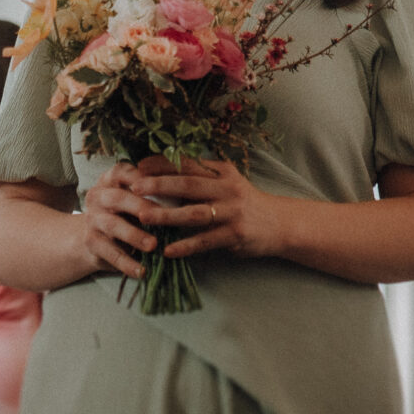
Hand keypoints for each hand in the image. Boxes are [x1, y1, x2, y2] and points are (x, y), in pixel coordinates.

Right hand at [78, 161, 159, 280]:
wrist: (91, 239)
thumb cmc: (123, 213)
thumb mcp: (132, 198)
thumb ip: (150, 191)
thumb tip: (183, 192)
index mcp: (109, 180)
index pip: (122, 172)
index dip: (139, 176)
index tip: (159, 182)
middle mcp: (98, 196)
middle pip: (118, 198)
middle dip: (141, 207)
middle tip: (162, 217)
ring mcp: (92, 220)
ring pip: (113, 225)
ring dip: (134, 236)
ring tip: (153, 246)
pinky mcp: (91, 243)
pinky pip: (110, 253)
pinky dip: (127, 263)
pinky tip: (142, 271)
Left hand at [130, 157, 288, 261]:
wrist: (279, 223)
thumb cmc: (245, 203)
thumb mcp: (227, 183)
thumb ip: (202, 179)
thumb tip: (161, 176)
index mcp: (222, 172)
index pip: (187, 164)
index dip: (162, 163)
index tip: (138, 166)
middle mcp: (227, 189)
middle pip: (188, 184)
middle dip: (159, 184)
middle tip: (134, 187)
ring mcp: (231, 212)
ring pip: (194, 213)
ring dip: (167, 215)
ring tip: (144, 217)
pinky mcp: (235, 235)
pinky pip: (205, 241)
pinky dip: (186, 246)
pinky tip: (168, 250)